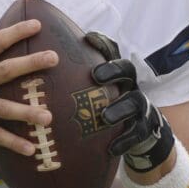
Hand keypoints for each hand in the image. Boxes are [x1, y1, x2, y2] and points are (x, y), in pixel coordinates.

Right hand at [0, 19, 56, 156]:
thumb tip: (5, 51)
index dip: (16, 31)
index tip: (37, 24)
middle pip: (6, 70)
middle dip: (31, 63)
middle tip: (54, 57)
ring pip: (4, 108)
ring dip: (27, 112)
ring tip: (48, 117)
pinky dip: (13, 143)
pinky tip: (31, 149)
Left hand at [84, 32, 174, 171]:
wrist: (141, 134)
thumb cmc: (109, 107)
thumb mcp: (96, 91)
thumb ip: (77, 79)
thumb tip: (44, 61)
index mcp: (117, 74)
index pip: (112, 52)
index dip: (102, 44)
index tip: (87, 39)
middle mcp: (130, 85)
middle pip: (127, 70)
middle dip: (113, 71)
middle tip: (96, 75)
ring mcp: (140, 106)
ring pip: (135, 102)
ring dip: (120, 108)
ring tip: (106, 117)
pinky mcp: (144, 128)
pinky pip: (136, 134)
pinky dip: (124, 140)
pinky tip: (112, 148)